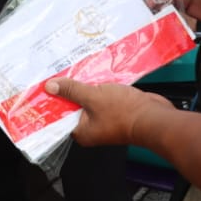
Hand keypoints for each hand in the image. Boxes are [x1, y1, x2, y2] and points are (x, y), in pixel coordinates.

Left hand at [44, 79, 174, 147]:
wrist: (155, 117)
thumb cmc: (126, 113)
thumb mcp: (93, 97)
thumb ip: (71, 90)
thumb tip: (50, 87)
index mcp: (82, 132)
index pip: (60, 116)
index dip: (53, 100)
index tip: (46, 86)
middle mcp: (92, 128)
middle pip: (73, 105)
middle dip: (69, 89)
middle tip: (60, 71)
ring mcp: (104, 118)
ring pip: (88, 98)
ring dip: (84, 85)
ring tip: (75, 68)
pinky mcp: (115, 108)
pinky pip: (101, 94)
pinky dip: (98, 85)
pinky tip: (94, 72)